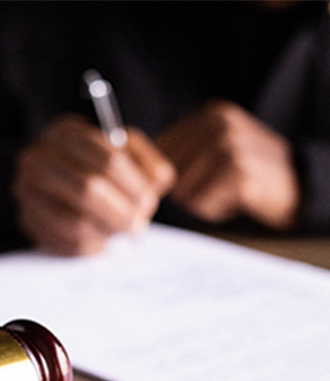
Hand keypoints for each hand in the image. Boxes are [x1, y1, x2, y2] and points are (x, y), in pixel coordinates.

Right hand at [12, 115, 175, 254]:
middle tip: (138, 226)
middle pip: (88, 189)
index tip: (148, 202)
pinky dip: (91, 246)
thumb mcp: (125, 152)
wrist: (54, 182)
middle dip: (121, 213)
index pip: (108, 160)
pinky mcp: (27, 220)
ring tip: (121, 233)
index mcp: (64, 133)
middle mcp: (37, 158)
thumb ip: (145, 163)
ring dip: (106, 232)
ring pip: (74, 222)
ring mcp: (27, 191)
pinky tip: (102, 241)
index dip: (134, 186)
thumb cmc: (97, 166)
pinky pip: (64, 243)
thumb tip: (154, 186)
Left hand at [157, 100, 299, 229]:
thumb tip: (138, 170)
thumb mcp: (218, 146)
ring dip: (199, 202)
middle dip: (184, 189)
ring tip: (224, 192)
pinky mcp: (239, 174)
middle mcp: (219, 125)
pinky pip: (201, 204)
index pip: (159, 149)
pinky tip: (234, 200)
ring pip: (182, 191)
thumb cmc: (247, 171)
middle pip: (168, 173)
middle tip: (214, 187)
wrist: (297, 185)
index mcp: (210, 114)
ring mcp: (230, 147)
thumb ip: (182, 150)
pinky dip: (213, 211)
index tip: (185, 181)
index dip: (165, 174)